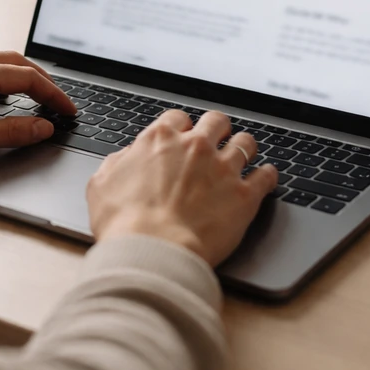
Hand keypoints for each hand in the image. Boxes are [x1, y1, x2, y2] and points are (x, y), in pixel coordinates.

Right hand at [87, 110, 278, 266]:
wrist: (153, 251)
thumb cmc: (123, 223)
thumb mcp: (101, 184)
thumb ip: (118, 163)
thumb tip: (128, 158)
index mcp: (160, 140)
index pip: (177, 118)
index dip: (181, 127)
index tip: (182, 137)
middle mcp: (195, 147)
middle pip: (216, 121)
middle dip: (216, 128)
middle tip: (215, 140)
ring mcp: (224, 169)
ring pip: (245, 143)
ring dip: (244, 148)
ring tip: (243, 155)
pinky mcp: (245, 196)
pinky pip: (267, 176)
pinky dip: (268, 175)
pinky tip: (266, 177)